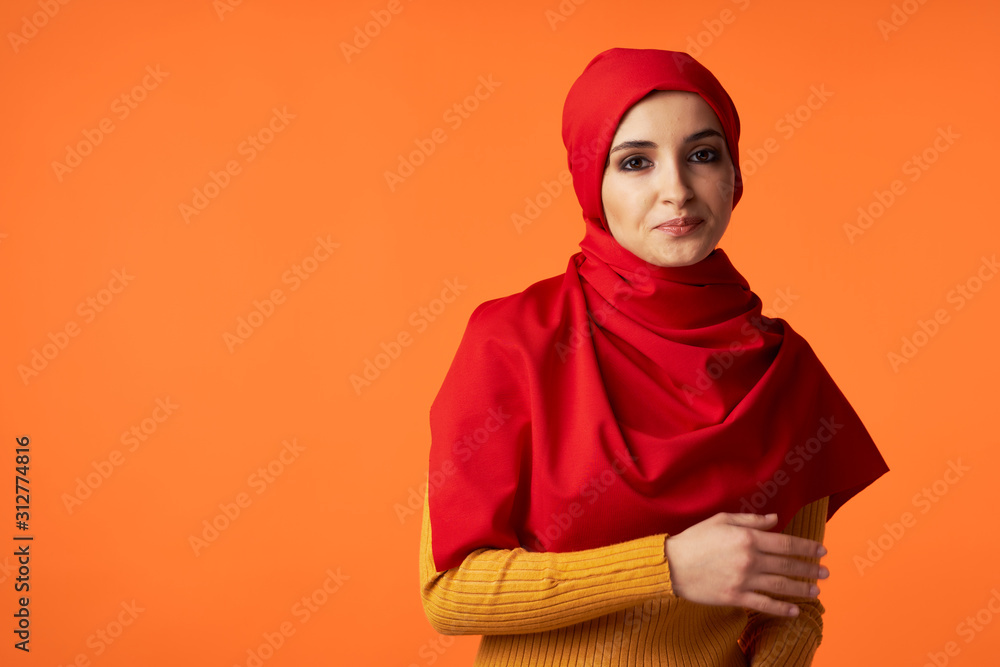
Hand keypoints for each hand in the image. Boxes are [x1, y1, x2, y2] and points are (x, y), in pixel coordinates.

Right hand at [662, 512, 827, 616]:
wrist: (672, 565)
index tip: (821, 550)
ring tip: (817, 591)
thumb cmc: (695, 539)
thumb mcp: (722, 520)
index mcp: (747, 538)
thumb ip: (751, 520)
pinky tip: (795, 611)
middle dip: (810, 569)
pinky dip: (782, 609)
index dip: (806, 547)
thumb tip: (775, 519)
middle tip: (825, 572)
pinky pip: (764, 605)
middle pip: (788, 566)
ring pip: (781, 586)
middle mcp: (750, 560)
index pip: (786, 543)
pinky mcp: (735, 597)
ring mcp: (743, 580)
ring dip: (802, 589)